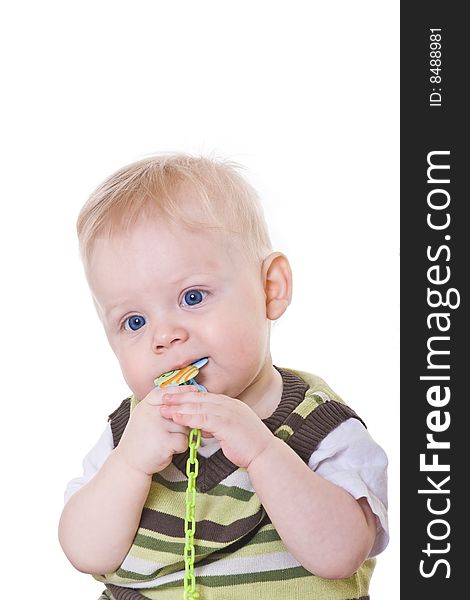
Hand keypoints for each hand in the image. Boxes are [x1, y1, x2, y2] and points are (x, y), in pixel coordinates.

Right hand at [114, 386, 198, 475]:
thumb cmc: (142, 438)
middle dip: (182, 421)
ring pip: (185, 426)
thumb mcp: (146, 415)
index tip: (194, 391)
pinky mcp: (165, 441)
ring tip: (166, 440)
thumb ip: (162, 405)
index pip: (168, 392)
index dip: (183, 391)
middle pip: (181, 410)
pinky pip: (184, 440)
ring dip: (181, 435)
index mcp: (146, 404)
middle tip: (169, 430)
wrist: (129, 462)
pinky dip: (180, 447)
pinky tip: (168, 449)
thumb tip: (186, 394)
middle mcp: (151, 412)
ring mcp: (157, 426)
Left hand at [160, 390, 274, 467]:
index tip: (172, 396)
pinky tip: (176, 418)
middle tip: (162, 396)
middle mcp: (228, 405)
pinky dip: (188, 417)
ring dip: (179, 406)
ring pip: (198, 407)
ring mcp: (228, 412)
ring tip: (163, 408)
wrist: (264, 454)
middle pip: (199, 398)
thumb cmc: (248, 445)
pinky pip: (203, 418)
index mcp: (230, 404)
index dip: (187, 396)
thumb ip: (216, 426)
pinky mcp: (226, 423)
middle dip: (179, 397)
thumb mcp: (230, 431)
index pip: (204, 397)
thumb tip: (203, 427)